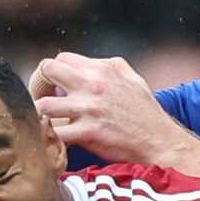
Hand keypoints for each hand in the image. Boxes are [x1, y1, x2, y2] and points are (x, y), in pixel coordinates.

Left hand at [31, 53, 199, 177]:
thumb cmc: (146, 112)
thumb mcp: (133, 78)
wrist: (160, 142)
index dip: (54, 72)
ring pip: (42, 105)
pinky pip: (55, 133)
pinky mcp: (88, 133)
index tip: (56, 87)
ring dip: (40, 114)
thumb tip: (90, 63)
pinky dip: (48, 137)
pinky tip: (51, 140)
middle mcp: (93, 85)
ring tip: (45, 122)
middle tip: (44, 100)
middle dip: (39, 84)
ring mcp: (89, 109)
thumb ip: (110, 66)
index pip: (61, 59)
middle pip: (47, 71)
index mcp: (102, 70)